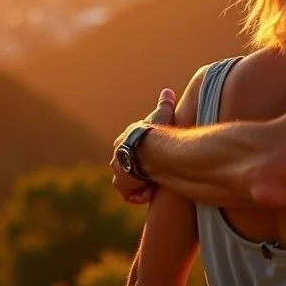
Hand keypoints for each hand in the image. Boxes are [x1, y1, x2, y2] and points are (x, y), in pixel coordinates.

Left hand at [111, 89, 176, 205]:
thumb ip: (164, 104)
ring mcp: (119, 170)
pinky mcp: (121, 183)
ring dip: (141, 183)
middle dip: (141, 171)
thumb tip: (168, 91)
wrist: (149, 148)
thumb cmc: (156, 130)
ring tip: (154, 182)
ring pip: (128, 181)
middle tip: (156, 173)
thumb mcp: (162, 114)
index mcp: (124, 140)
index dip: (144, 155)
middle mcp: (118, 155)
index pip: (130, 148)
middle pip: (127, 166)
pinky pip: (129, 193)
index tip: (156, 157)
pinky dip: (140, 194)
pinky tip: (151, 191)